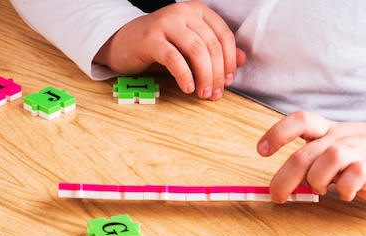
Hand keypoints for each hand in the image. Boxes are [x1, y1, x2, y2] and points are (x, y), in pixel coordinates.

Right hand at [94, 0, 245, 99]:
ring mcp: (166, 23)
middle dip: (217, 73)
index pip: (223, 35)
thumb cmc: (159, 46)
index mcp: (197, 11)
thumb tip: (242, 60)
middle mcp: (183, 13)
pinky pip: (174, 58)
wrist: (123, 43)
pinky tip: (187, 88)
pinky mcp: (151, 39)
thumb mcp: (189, 47)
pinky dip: (184, 75)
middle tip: (215, 94)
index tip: (229, 81)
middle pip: (211, 45)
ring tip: (203, 93)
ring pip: (196, 51)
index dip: (230, 61)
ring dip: (204, 76)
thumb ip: (214, 51)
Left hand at [257, 111, 365, 202]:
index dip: (278, 133)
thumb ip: (310, 161)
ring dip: (317, 181)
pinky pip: (354, 176)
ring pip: (327, 160)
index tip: (261, 150)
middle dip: (284, 179)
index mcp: (328, 130)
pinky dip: (346, 189)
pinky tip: (348, 193)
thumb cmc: (364, 153)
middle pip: (304, 155)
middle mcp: (341, 138)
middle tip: (278, 196)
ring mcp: (360, 152)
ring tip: (323, 189)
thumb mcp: (335, 147)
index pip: (300, 120)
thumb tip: (282, 184)